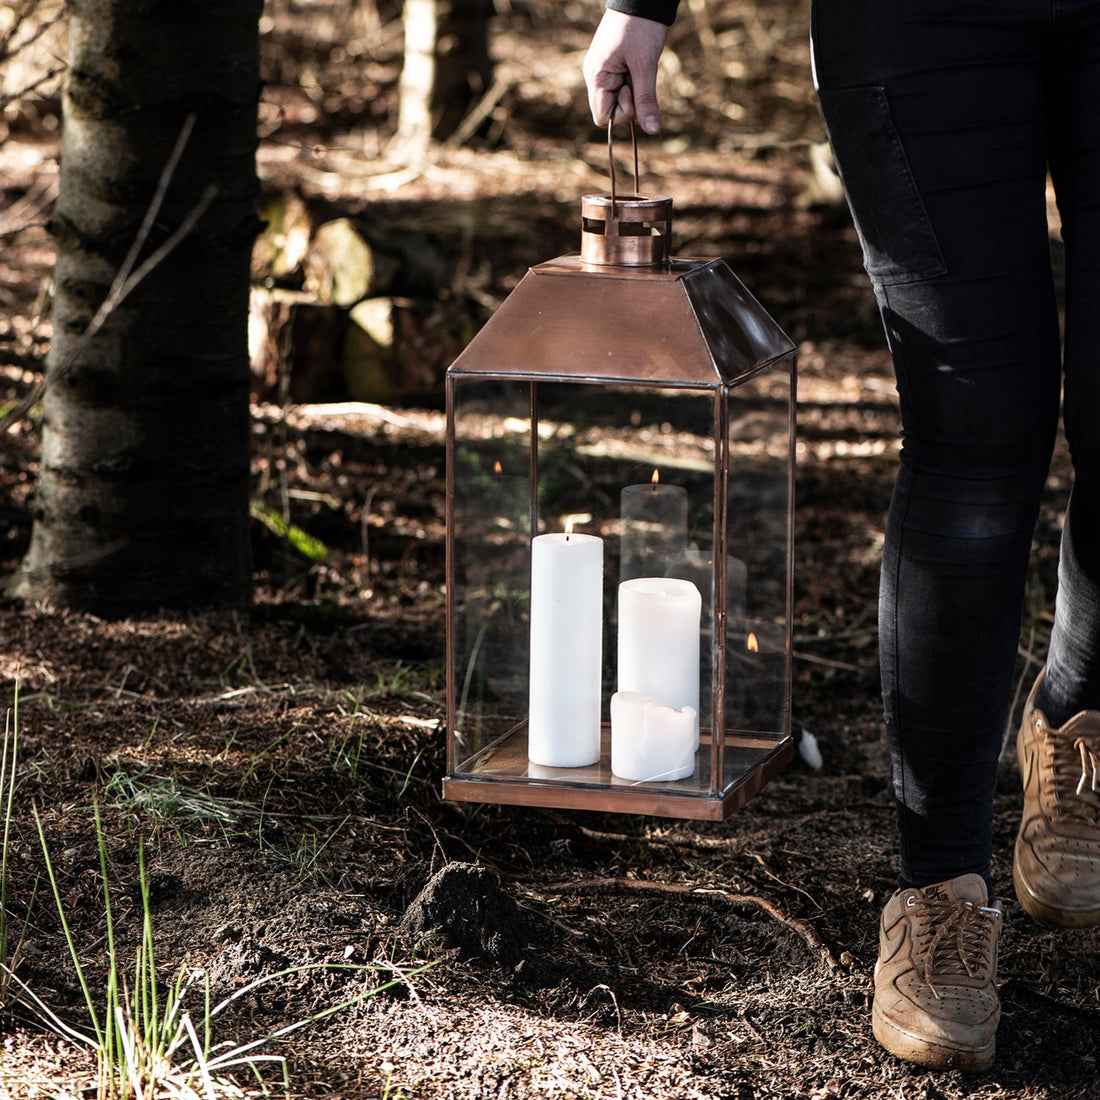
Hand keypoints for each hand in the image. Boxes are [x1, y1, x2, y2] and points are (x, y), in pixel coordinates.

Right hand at [582, 10, 668, 133]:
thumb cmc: (640, 27)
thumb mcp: (645, 65)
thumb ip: (646, 100)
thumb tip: (651, 131)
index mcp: (596, 77)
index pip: (603, 118)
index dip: (622, 112)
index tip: (633, 89)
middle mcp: (595, 76)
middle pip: (611, 110)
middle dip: (629, 101)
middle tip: (638, 76)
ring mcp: (603, 70)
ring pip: (619, 98)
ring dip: (634, 90)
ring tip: (638, 66)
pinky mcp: (612, 65)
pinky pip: (622, 86)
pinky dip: (634, 81)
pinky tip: (637, 65)